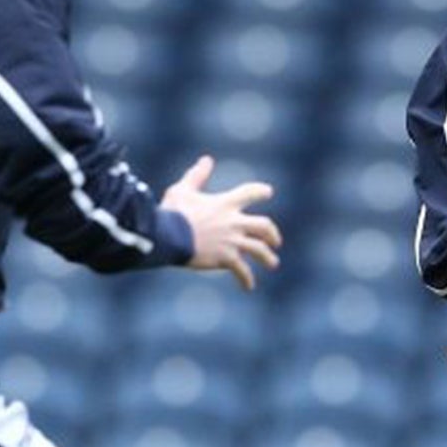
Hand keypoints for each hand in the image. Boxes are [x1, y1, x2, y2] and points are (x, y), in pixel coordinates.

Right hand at [161, 154, 281, 290]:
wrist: (169, 235)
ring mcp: (233, 241)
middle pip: (264, 226)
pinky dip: (246, 279)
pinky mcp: (226, 258)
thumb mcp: (183, 189)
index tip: (268, 192)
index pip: (251, 193)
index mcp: (226, 203)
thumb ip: (197, 175)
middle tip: (276, 241)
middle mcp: (234, 222)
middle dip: (273, 234)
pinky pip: (242, 271)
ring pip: (260, 250)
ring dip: (268, 258)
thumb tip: (207, 160)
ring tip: (272, 263)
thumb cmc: (173, 212)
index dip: (261, 191)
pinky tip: (248, 286)